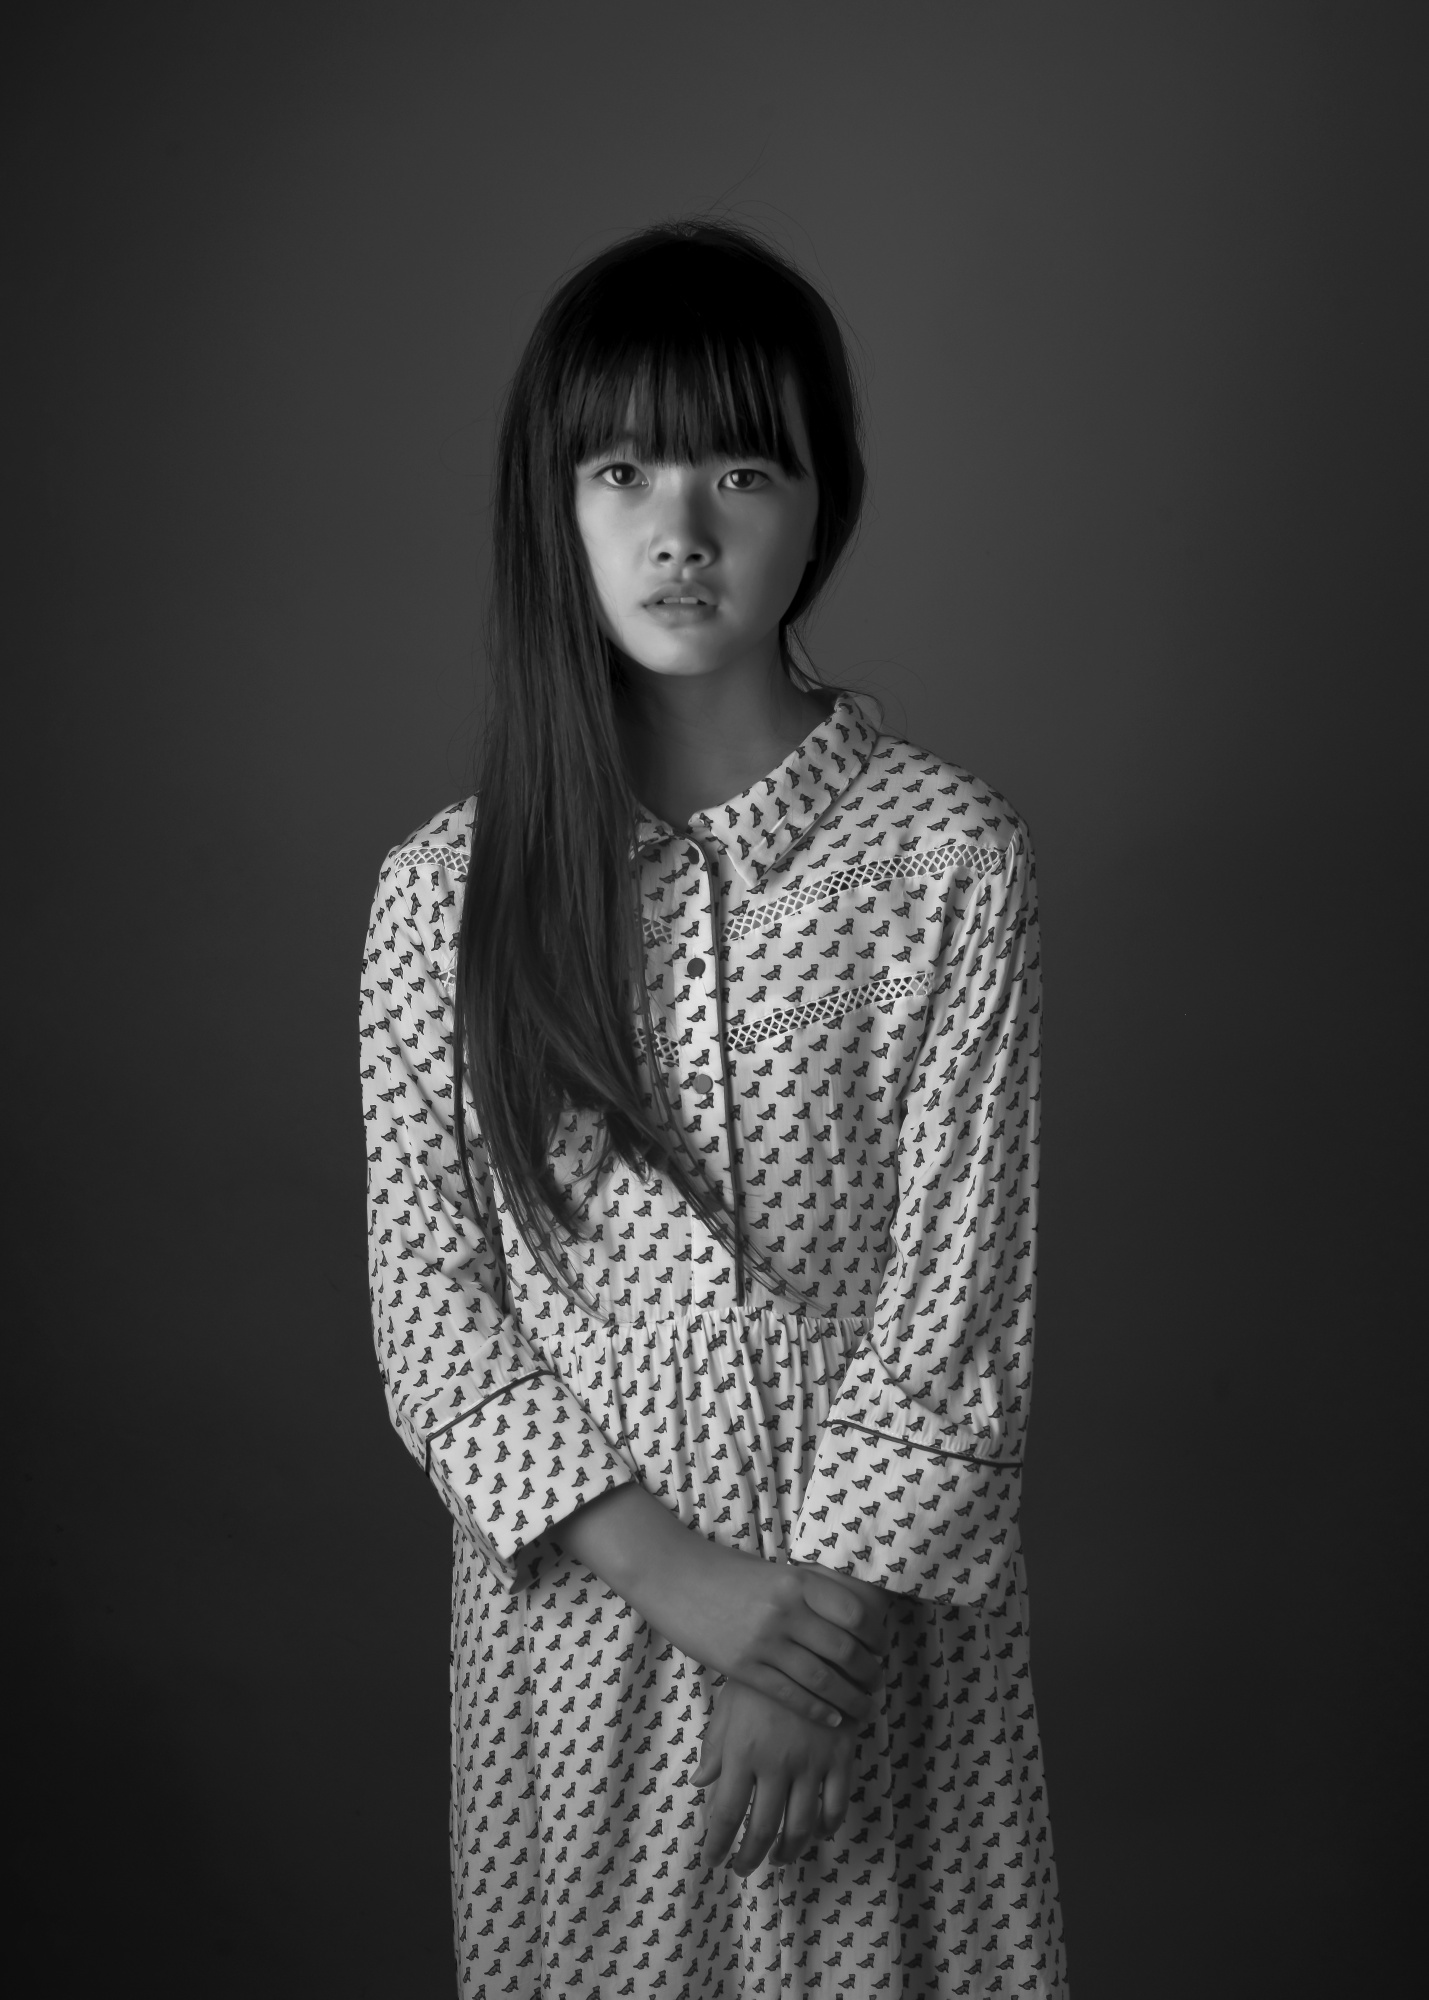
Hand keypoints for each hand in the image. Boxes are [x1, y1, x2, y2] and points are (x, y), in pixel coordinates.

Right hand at [548, 1485, 889, 1726]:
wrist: (673, 1576)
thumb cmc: (725, 1572)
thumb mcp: (773, 1571)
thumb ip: (807, 1590)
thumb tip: (851, 1610)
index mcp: (796, 1581)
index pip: (855, 1612)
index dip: (876, 1634)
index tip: (882, 1646)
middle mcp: (785, 1611)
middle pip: (845, 1649)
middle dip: (869, 1672)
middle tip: (878, 1682)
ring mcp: (764, 1641)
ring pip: (823, 1678)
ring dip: (851, 1697)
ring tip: (865, 1707)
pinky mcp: (743, 1667)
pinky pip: (791, 1694)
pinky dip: (819, 1709)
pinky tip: (833, 1717)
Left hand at [693, 1679, 855, 1876]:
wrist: (814, 1642)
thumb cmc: (764, 1671)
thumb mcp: (730, 1703)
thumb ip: (716, 1746)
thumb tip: (700, 1782)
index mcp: (743, 1752)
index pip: (726, 1813)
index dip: (718, 1844)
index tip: (712, 1861)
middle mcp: (776, 1764)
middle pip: (763, 1829)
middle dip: (749, 1857)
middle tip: (742, 1869)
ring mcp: (812, 1763)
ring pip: (801, 1826)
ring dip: (788, 1851)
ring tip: (777, 1859)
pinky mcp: (840, 1756)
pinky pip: (836, 1805)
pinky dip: (827, 1827)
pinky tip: (817, 1833)